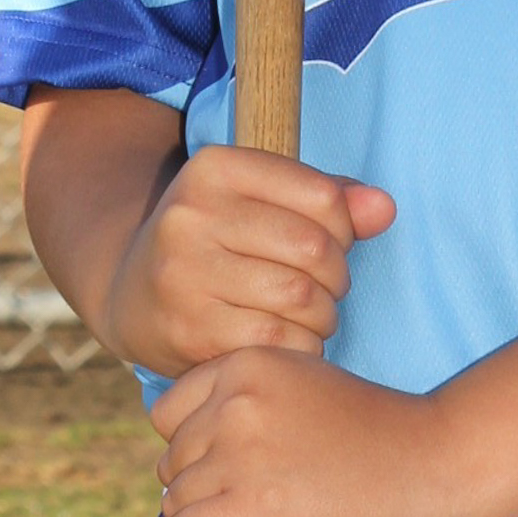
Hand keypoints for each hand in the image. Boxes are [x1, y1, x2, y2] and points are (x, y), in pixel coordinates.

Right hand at [102, 144, 395, 380]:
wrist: (132, 296)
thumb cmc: (220, 242)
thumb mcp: (263, 201)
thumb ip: (330, 199)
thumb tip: (385, 209)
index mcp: (215, 168)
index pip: (323, 196)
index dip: (344, 227)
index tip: (329, 243)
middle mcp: (191, 215)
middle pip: (314, 249)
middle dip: (337, 276)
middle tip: (324, 288)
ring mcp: (183, 274)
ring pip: (301, 299)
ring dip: (323, 316)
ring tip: (308, 315)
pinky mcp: (187, 331)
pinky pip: (279, 343)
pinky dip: (301, 348)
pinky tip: (288, 341)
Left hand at [152, 347, 452, 516]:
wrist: (436, 462)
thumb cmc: (382, 432)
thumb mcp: (309, 384)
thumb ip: (262, 397)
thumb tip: (215, 442)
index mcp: (249, 364)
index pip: (169, 413)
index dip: (187, 447)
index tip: (214, 471)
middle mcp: (236, 401)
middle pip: (172, 460)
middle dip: (192, 489)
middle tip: (230, 512)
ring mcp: (242, 452)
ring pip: (176, 501)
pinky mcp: (253, 505)